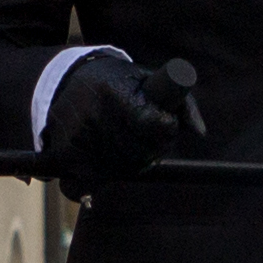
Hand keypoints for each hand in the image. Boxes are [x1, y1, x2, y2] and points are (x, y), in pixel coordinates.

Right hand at [37, 51, 190, 192]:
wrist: (63, 82)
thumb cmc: (114, 82)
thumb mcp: (146, 78)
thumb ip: (181, 102)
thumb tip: (199, 133)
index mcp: (117, 93)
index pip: (156, 125)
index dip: (166, 127)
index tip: (163, 121)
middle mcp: (95, 117)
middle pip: (142, 153)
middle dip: (150, 147)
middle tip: (141, 131)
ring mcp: (78, 140)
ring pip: (122, 170)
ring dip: (128, 162)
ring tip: (120, 139)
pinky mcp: (64, 158)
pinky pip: (92, 183)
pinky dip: (100, 177)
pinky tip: (101, 158)